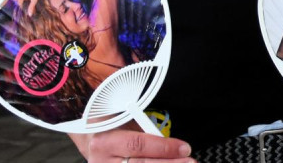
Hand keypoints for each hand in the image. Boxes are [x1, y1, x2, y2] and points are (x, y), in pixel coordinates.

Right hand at [75, 128, 192, 162]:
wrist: (91, 140)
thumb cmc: (114, 128)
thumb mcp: (126, 123)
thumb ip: (146, 134)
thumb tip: (174, 147)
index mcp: (104, 141)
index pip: (138, 145)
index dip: (164, 148)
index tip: (185, 148)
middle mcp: (101, 162)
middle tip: (191, 162)